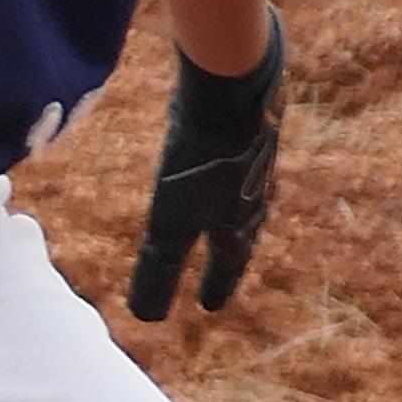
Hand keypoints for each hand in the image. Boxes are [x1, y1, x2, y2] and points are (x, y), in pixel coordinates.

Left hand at [126, 12, 287, 319]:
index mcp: (239, 224)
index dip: (214, 286)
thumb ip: (158, 268)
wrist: (233, 82)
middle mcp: (256, 195)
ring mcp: (257, 158)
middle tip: (223, 268)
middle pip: (242, 234)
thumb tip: (145, 319)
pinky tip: (217, 160)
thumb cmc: (202, 158)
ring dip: (233, 216)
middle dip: (228, 255)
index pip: (227, 266)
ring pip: (246, 197)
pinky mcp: (250, 124)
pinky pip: (240, 161)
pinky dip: (229, 176)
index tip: (207, 307)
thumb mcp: (171, 220)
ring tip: (224, 219)